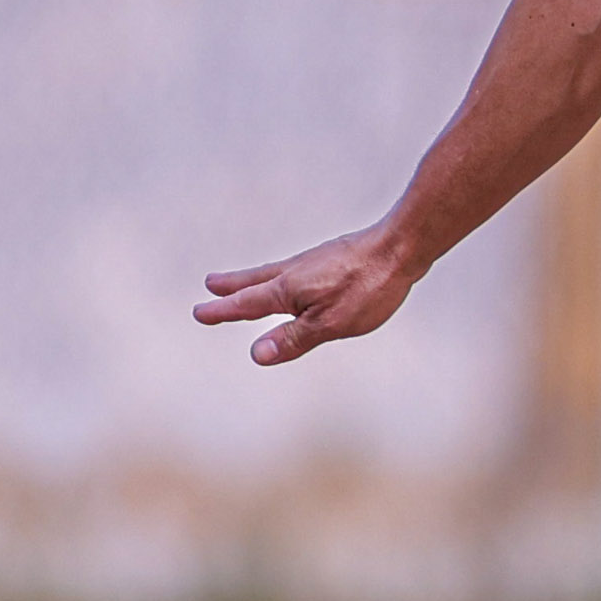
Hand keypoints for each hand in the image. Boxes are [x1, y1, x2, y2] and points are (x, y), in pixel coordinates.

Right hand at [197, 226, 420, 365]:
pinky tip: (295, 277)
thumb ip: (293, 339)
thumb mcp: (330, 324)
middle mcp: (294, 272)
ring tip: (240, 280)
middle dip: (232, 288)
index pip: (247, 305)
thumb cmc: (368, 287)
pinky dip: (281, 274)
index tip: (199, 312)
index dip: (223, 311)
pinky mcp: (332, 257)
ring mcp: (313, 262)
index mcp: (288, 290)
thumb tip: (256, 354)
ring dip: (252, 278)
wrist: (401, 246)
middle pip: (255, 282)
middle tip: (210, 285)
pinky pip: (296, 268)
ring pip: (274, 272)